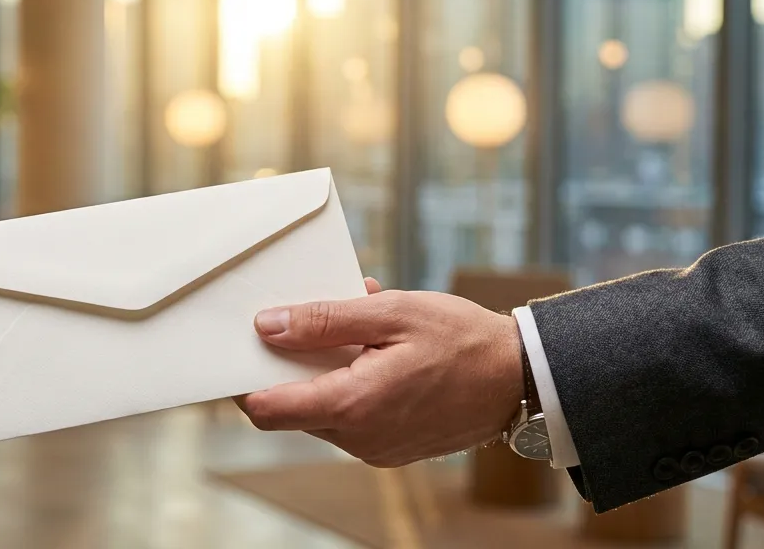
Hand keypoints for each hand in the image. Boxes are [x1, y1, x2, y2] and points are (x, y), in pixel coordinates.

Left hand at [236, 278, 523, 467]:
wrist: (524, 379)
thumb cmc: (463, 341)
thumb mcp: (390, 313)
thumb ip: (323, 321)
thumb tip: (267, 327)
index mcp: (353, 406)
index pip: (266, 409)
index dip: (242, 380)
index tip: (239, 348)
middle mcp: (359, 438)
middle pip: (292, 407)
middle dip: (292, 361)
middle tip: (311, 314)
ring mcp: (375, 449)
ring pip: (322, 410)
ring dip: (326, 368)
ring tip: (358, 320)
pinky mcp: (391, 449)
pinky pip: (351, 416)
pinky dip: (351, 382)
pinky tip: (375, 346)